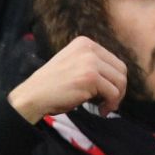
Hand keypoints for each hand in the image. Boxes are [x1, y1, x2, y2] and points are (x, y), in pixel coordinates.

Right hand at [6, 36, 128, 122]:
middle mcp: (89, 48)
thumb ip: (93, 64)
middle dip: (118, 89)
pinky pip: (113, 93)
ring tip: (104, 107)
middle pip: (121, 70)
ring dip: (116, 98)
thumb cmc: (53, 86)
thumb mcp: (74, 65)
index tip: (106, 93)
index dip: (114, 80)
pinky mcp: (90, 77)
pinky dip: (110, 104)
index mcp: (85, 43)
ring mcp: (90, 62)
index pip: (114, 61)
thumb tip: (119, 79)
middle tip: (109, 103)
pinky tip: (101, 111)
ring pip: (120, 82)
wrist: (33, 96)